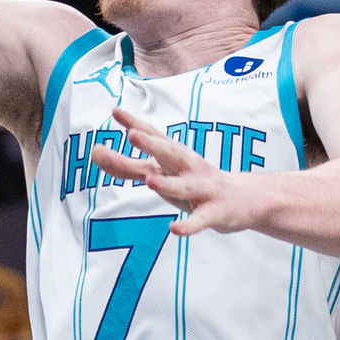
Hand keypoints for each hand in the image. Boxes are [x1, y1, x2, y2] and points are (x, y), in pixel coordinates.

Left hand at [89, 108, 272, 237]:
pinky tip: (175, 229)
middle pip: (170, 153)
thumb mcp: (160, 172)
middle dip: (152, 144)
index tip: (115, 110)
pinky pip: (200, 220)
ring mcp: (203, 189)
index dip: (135, 123)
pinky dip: (188, 225)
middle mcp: (189, 167)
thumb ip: (126, 165)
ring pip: (184, 187)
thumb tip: (94, 152)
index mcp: (176, 155)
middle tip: (132, 134)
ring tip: (150, 181)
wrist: (245, 199)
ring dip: (168, 184)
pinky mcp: (215, 212)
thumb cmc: (194, 182)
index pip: (154, 136)